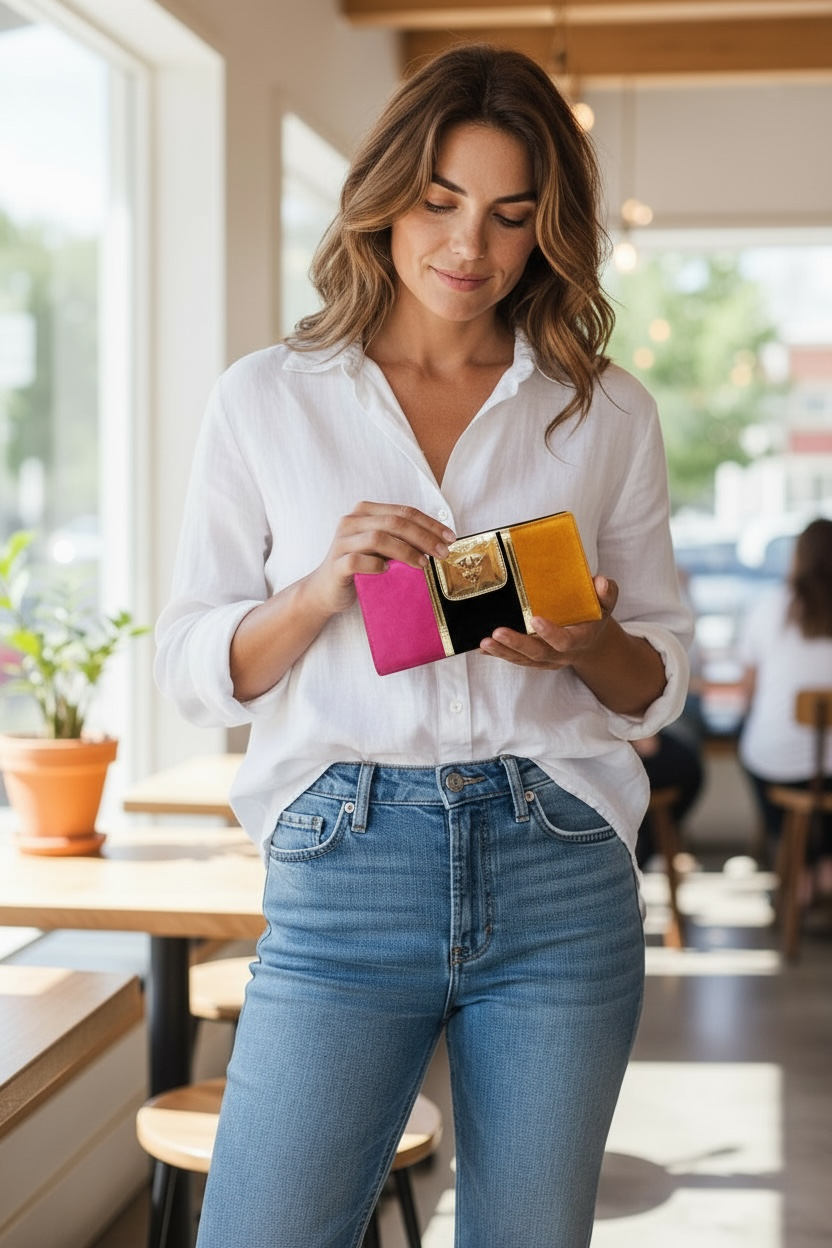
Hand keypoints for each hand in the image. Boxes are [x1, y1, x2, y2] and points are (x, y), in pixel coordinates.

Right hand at [305, 501, 455, 616]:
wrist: (325, 591)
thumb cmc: (359, 568)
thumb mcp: (382, 550)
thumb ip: (401, 541)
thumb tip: (439, 544)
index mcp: (365, 512)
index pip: (403, 512)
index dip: (429, 523)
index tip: (450, 538)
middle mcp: (351, 522)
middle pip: (394, 522)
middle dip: (423, 536)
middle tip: (442, 553)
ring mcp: (341, 542)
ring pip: (378, 538)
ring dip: (405, 551)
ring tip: (423, 564)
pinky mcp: (336, 565)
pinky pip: (358, 560)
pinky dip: (375, 565)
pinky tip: (387, 571)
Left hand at [479, 575, 617, 669]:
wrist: (590, 642)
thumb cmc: (594, 617)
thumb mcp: (605, 604)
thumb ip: (607, 594)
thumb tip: (601, 582)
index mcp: (579, 639)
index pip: (565, 641)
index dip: (551, 634)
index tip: (535, 619)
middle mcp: (561, 654)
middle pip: (538, 654)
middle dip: (517, 644)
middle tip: (497, 633)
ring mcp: (546, 659)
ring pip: (523, 659)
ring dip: (502, 652)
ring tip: (484, 642)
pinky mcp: (533, 660)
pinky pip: (515, 659)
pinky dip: (498, 654)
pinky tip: (481, 647)